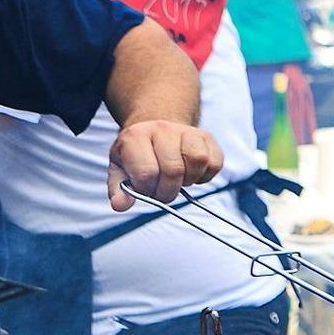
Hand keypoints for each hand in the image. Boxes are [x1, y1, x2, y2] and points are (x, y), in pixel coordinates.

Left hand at [107, 120, 221, 209]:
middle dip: (168, 191)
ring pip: (198, 161)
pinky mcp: (207, 137)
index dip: (148, 190)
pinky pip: (215, 162)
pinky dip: (205, 176)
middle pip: (174, 169)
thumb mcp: (119, 169)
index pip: (147, 172)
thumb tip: (121, 205)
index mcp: (135, 137)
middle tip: (162, 191)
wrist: (154, 129)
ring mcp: (187, 131)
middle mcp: (162, 129)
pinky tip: (192, 174)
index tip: (146, 190)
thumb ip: (119, 188)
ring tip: (177, 180)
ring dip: (189, 180)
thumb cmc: (137, 154)